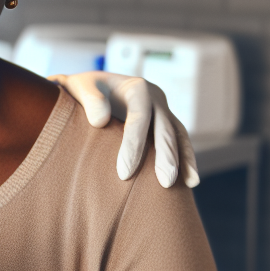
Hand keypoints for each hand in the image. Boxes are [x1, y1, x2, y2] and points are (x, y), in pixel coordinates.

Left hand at [48, 71, 198, 188]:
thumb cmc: (83, 90)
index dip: (134, 145)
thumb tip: (101, 121)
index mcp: (137, 87)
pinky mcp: (164, 124)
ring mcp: (163, 111)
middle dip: (166, 156)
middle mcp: (156, 98)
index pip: (139, 118)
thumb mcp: (80, 87)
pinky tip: (189, 180)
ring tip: (189, 183)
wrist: (89, 88)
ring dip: (184, 159)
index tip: (124, 174)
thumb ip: (90, 100)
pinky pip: (179, 141)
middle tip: (165, 183)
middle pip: (165, 128)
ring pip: (179, 135)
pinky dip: (185, 158)